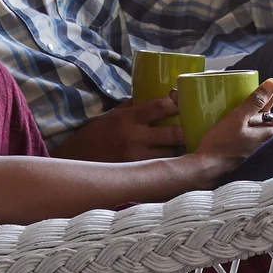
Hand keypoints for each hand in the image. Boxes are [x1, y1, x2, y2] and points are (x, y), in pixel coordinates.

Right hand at [52, 97, 185, 161]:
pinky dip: (172, 166)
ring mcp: (138, 158)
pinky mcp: (137, 174)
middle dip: (188, 130)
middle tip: (198, 127)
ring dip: (183, 150)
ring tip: (194, 147)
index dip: (178, 102)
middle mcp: (135, 137)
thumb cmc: (95, 135)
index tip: (185, 101)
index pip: (162, 106)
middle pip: (175, 133)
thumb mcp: (112, 115)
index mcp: (129, 118)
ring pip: (172, 154)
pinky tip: (180, 165)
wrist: (74, 162)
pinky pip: (161, 169)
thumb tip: (156, 97)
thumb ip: (133, 108)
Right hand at [189, 80, 272, 179]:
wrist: (207, 169)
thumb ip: (256, 101)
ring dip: (270, 129)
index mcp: (270, 137)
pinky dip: (263, 138)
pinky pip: (265, 146)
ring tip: (255, 121)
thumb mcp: (238, 117)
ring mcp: (262, 156)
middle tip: (266, 111)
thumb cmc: (221, 143)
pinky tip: (251, 135)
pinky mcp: (253, 161)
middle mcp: (270, 149)